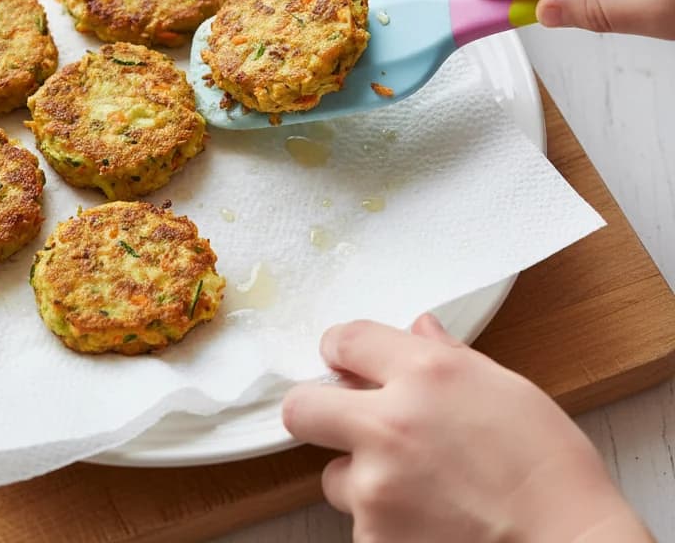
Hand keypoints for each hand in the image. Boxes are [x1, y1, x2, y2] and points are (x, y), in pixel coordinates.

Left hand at [282, 315, 651, 541]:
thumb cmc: (549, 466)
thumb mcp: (504, 388)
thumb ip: (447, 355)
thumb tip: (417, 328)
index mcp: (423, 373)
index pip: (343, 340)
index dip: (340, 351)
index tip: (346, 364)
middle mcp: (389, 424)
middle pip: (301, 407)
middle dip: (317, 411)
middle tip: (347, 423)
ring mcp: (377, 488)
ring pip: (335, 476)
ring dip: (362, 478)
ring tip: (417, 489)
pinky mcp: (376, 539)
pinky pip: (361, 523)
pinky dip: (384, 523)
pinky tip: (429, 522)